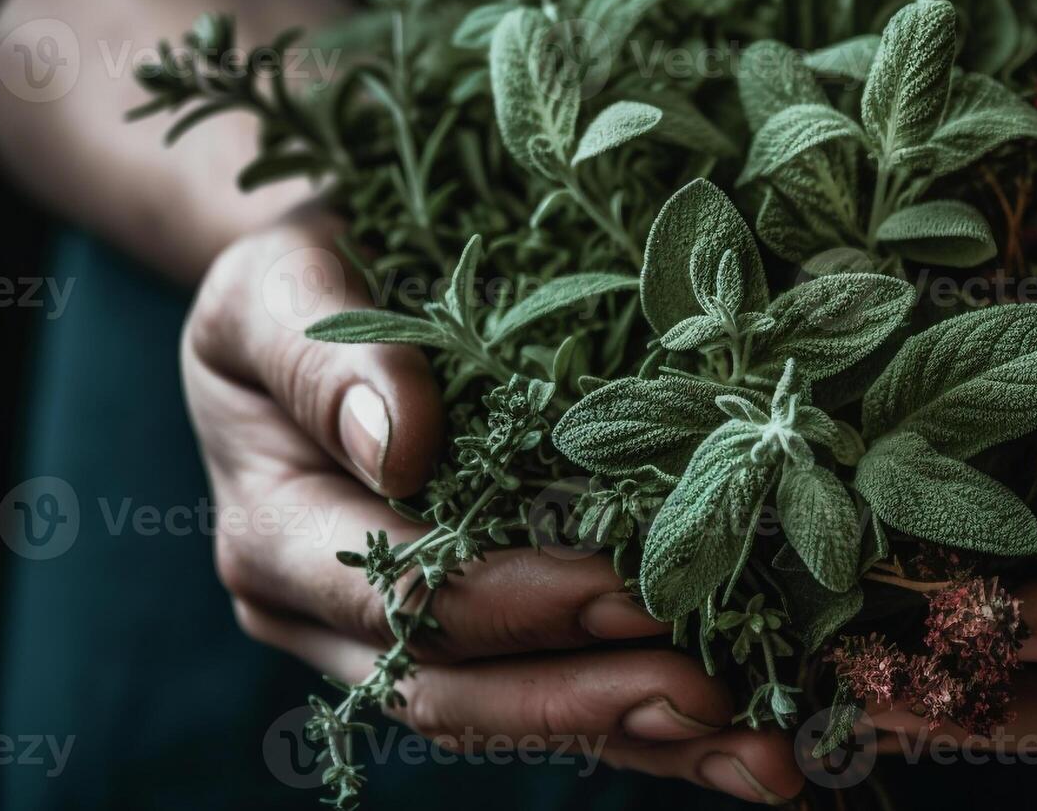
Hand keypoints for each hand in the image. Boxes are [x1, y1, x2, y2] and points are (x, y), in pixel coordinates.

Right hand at [183, 208, 802, 803]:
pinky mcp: (460, 639)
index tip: (627, 592)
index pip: (405, 597)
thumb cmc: (294, 284)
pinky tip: (737, 738)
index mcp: (277, 539)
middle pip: (462, 688)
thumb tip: (400, 448)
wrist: (308, 301)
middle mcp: (326, 616)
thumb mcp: (278, 288)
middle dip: (592, 698)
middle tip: (713, 699)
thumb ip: (324, 362)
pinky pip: (548, 693)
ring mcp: (391, 641)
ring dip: (637, 736)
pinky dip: (641, 724)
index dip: (518, 603)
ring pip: (513, 715)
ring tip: (759, 753)